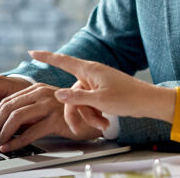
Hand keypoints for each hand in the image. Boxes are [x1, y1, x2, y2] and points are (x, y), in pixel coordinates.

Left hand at [0, 82, 102, 151]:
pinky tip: (9, 147)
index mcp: (36, 89)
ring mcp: (49, 105)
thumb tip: (4, 125)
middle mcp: (42, 93)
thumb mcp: (45, 109)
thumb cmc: (68, 115)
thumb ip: (28, 111)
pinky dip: (16, 142)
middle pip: (8, 108)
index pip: (7, 100)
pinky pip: (30, 132)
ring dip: (2, 133)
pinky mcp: (56, 119)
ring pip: (16, 118)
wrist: (94, 118)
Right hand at [29, 51, 175, 124]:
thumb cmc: (127, 98)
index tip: (31, 52)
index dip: (46, 57)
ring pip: (81, 102)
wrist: (148, 102)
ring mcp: (96, 84)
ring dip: (88, 116)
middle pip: (70, 94)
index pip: (63, 61)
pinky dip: (95, 115)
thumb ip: (76, 98)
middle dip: (75, 113)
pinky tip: (105, 123)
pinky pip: (90, 105)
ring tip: (102, 125)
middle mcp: (91, 75)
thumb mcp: (99, 100)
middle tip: (77, 129)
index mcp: (89, 70)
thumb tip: (56, 94)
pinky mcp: (102, 93)